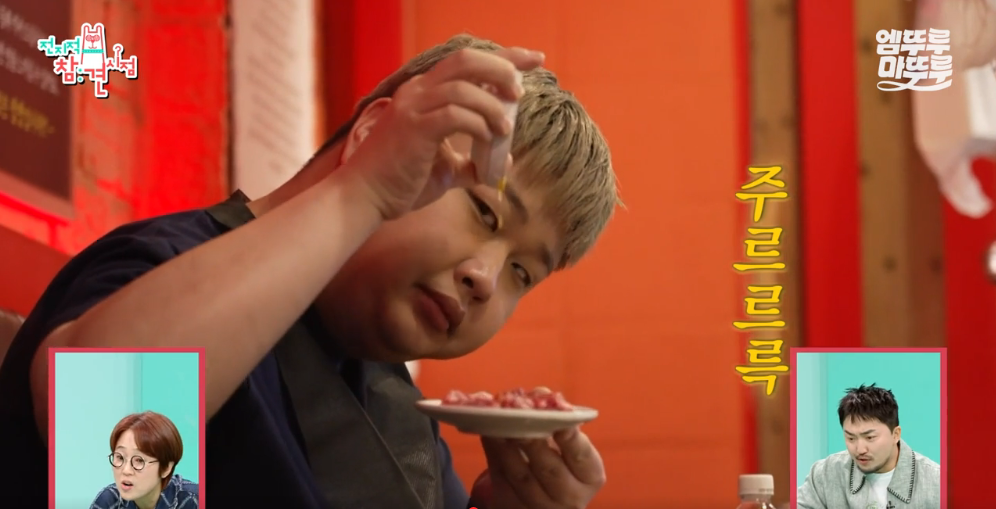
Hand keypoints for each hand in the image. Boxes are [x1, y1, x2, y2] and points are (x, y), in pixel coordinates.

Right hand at [341, 46, 544, 220]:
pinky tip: (488, 140)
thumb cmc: (401, 183)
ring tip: (506, 128)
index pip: (468, 62)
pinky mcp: (414, 128)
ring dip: (492, 105)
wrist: (365, 198)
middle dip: (500, 68)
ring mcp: (413, 107)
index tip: (535, 59)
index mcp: (425, 93)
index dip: (505, 56)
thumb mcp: (445, 171)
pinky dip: (478, 125)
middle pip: (466, 59)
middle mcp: (418, 92)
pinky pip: (454, 115)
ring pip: (463, 86)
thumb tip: (506, 164)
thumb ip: (473, 164)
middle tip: (519, 92)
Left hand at [475, 427, 605, 508]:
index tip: (562, 422)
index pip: (582, 457)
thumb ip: (556, 418)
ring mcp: (538, 503)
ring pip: (521, 476)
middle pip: (550, 470)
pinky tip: (488, 432)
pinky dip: (493, 452)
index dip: (572, 439)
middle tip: (522, 418)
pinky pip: (500, 477)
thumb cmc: (561, 459)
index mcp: (589, 476)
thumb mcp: (568, 443)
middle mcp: (568, 495)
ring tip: (499, 422)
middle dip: (534, 443)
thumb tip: (538, 394)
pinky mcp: (511, 503)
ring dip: (507, 447)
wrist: (544, 496)